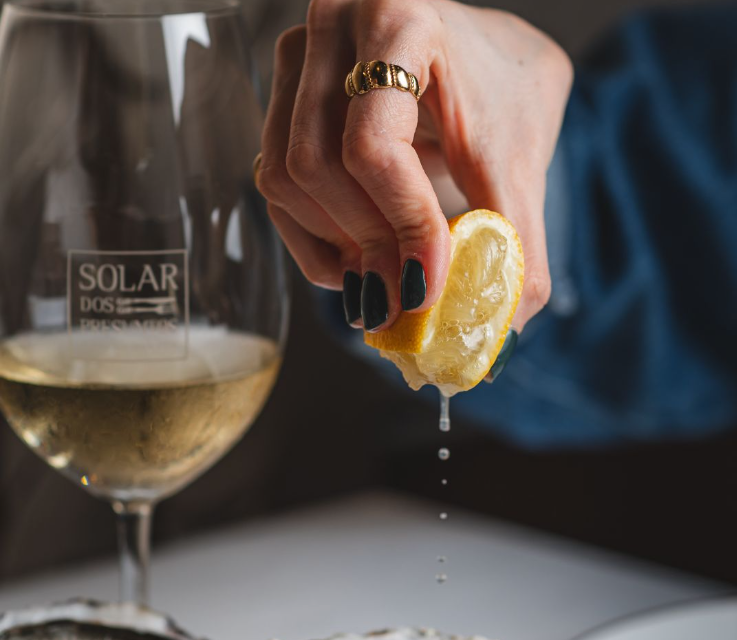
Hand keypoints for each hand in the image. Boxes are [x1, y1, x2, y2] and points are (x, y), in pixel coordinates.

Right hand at [257, 0, 571, 332]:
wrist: (487, 61)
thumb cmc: (504, 94)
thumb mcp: (521, 159)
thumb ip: (514, 241)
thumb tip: (501, 326)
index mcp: (398, 19)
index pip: (373, 142)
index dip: (401, 225)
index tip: (428, 284)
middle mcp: (333, 28)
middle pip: (317, 166)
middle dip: (366, 245)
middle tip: (405, 298)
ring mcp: (300, 64)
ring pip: (285, 179)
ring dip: (335, 245)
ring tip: (384, 282)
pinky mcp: (285, 104)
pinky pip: (274, 185)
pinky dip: (312, 239)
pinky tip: (354, 268)